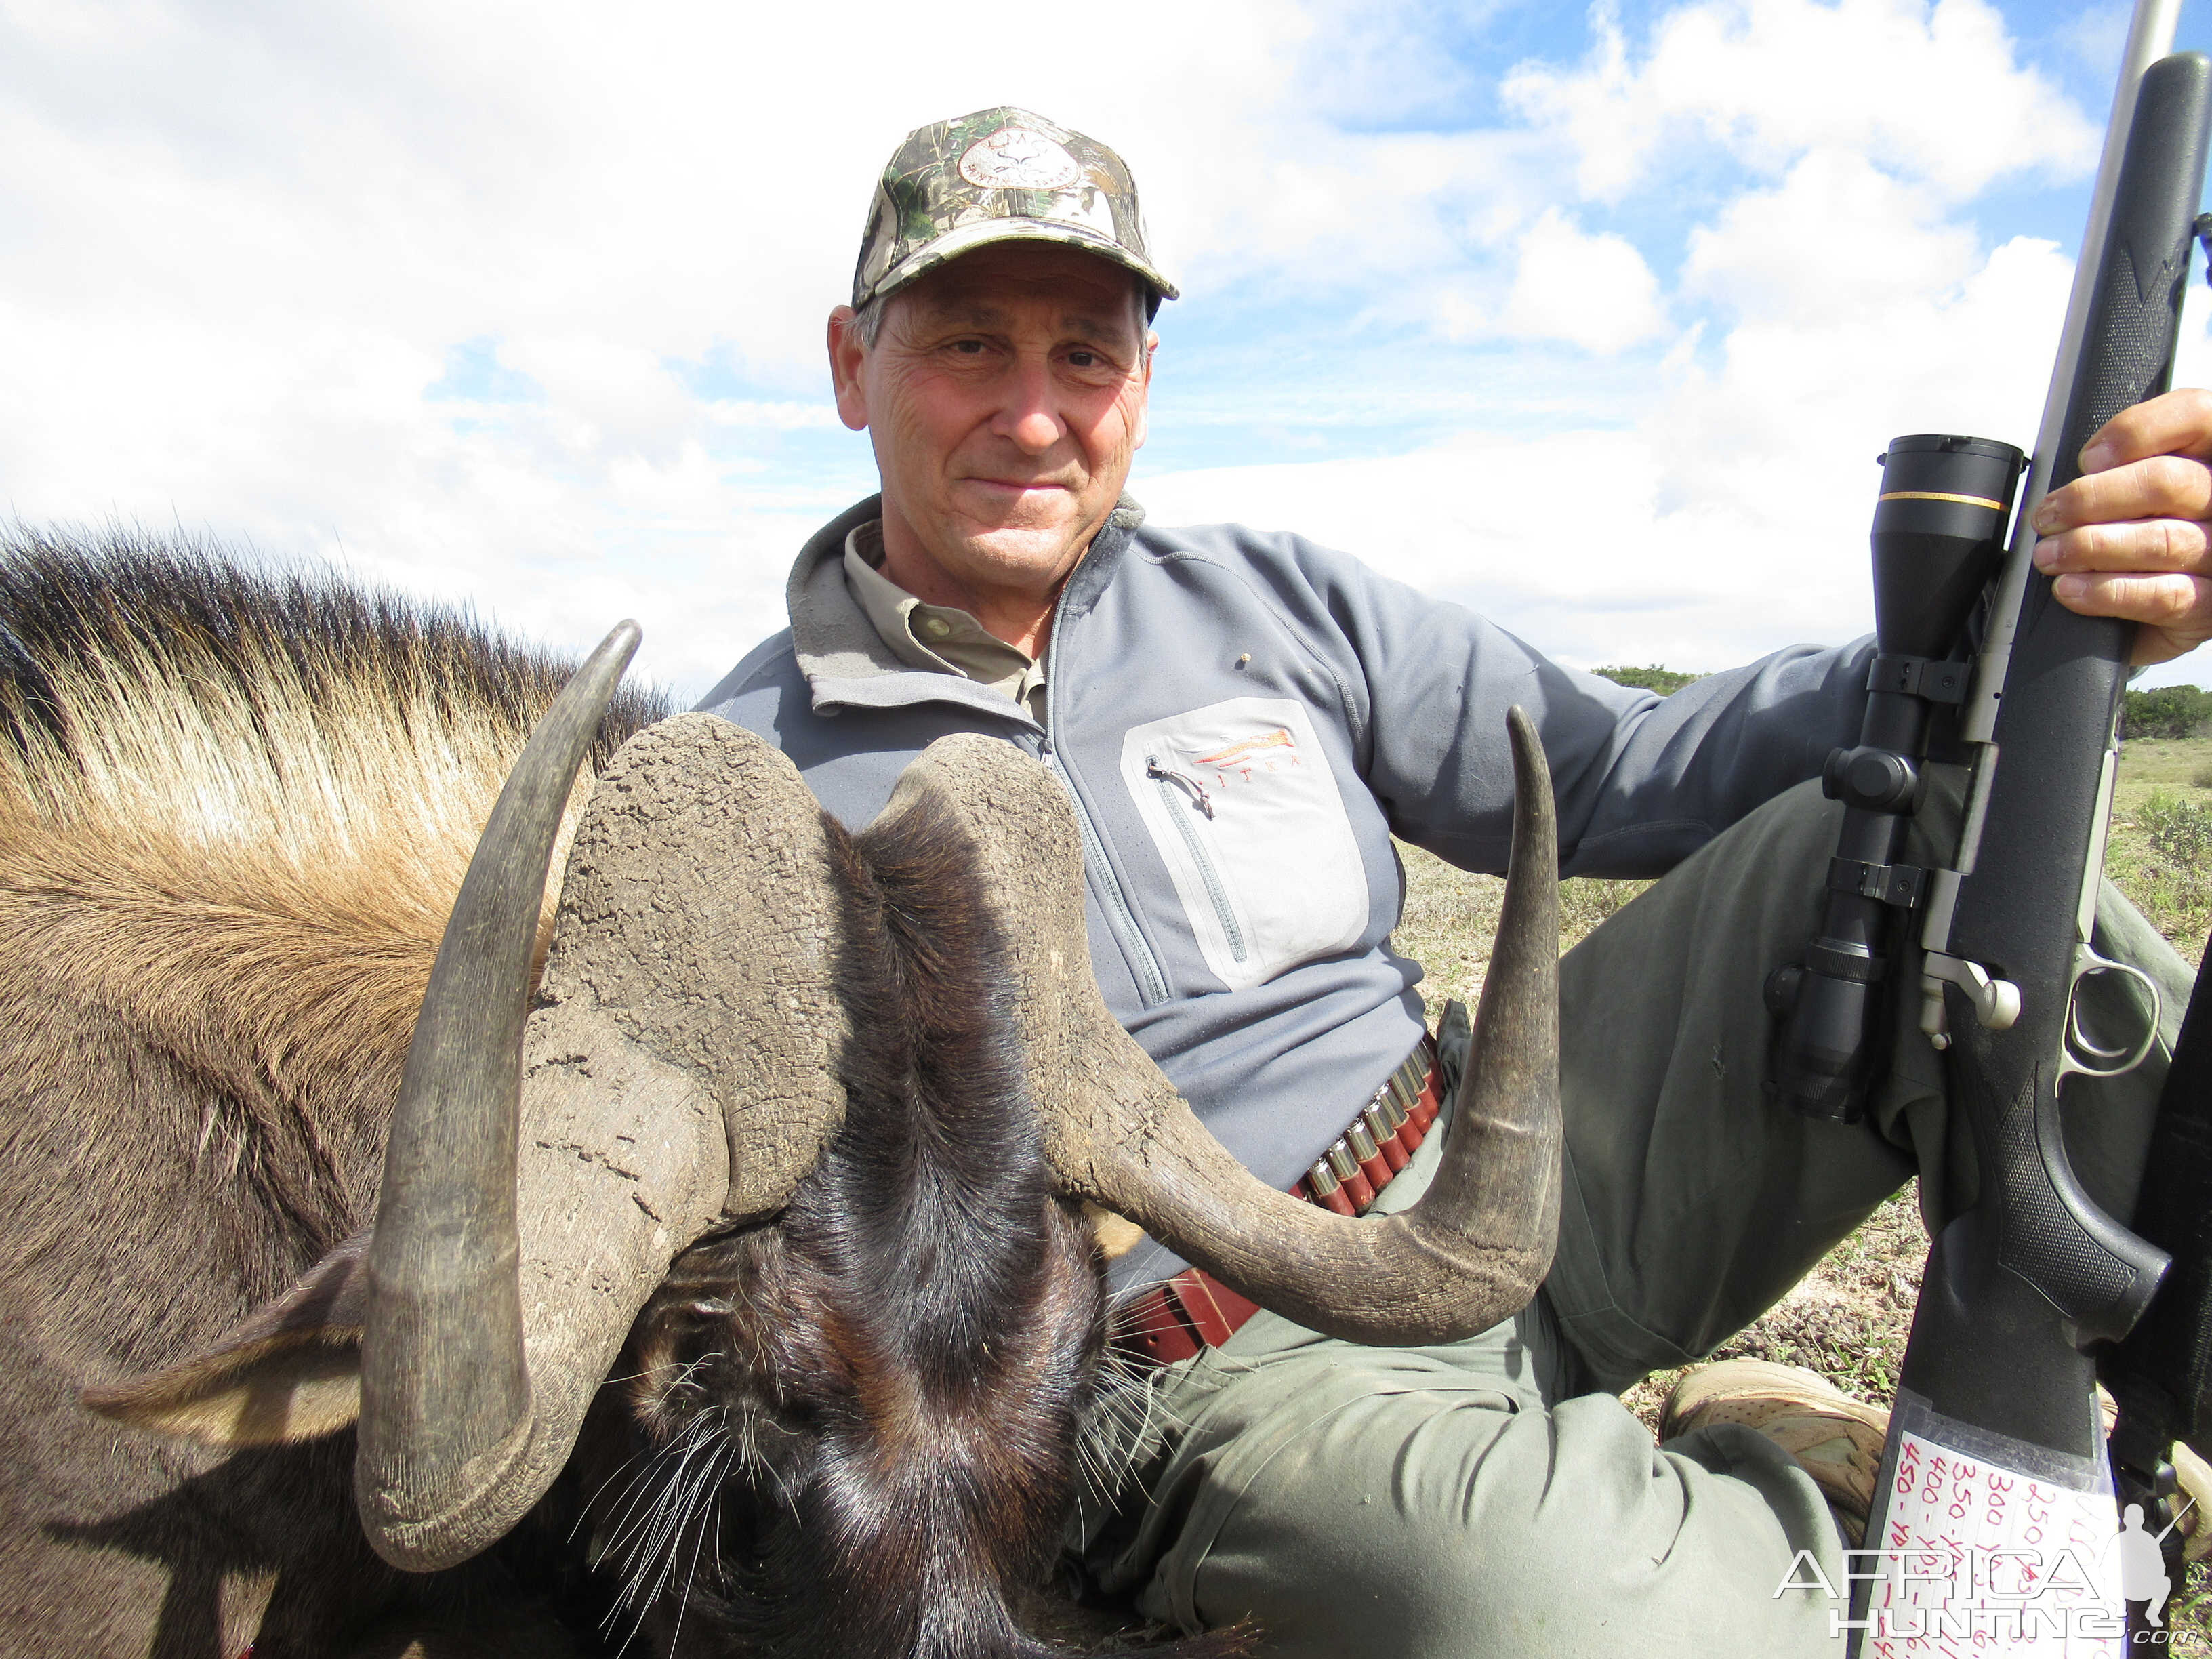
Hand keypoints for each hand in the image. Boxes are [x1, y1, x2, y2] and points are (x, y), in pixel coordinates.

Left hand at [2032, 386, 2211, 665]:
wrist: (2165, 602)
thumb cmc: (2147, 533)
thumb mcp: (2136, 487)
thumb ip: (2123, 465)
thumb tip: (2084, 466)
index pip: (2196, 416)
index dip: (2138, 432)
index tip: (2089, 458)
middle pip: (2167, 482)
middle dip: (2091, 499)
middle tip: (2049, 516)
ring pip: (2161, 541)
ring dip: (2089, 548)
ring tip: (2050, 554)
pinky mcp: (2210, 606)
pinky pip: (2162, 596)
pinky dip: (2105, 591)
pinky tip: (2071, 588)